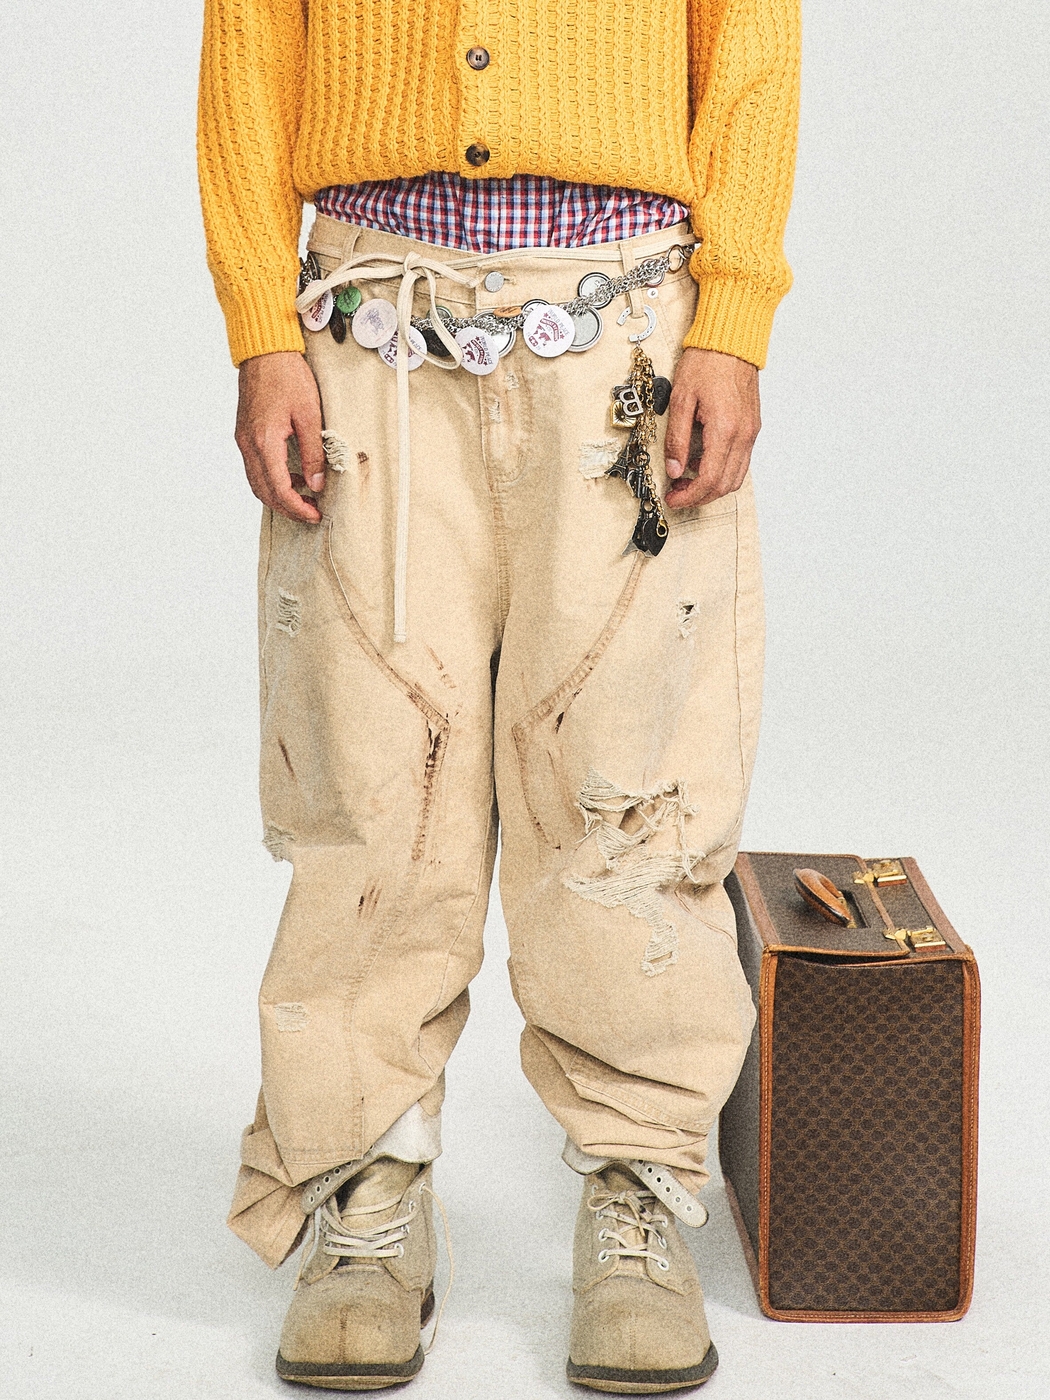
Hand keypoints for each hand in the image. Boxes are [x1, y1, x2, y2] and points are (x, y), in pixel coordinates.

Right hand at [235, 351, 325, 522]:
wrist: (264, 351)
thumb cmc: (288, 376)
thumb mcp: (310, 415)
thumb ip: (314, 452)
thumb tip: (317, 483)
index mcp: (265, 442)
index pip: (279, 490)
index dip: (297, 508)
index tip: (315, 515)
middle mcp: (249, 445)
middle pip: (264, 492)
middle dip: (288, 508)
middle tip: (312, 513)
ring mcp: (243, 440)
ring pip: (257, 483)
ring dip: (279, 496)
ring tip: (304, 497)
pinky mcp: (244, 434)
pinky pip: (254, 468)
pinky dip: (271, 480)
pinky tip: (292, 476)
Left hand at [663, 348, 760, 508]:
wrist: (731, 341)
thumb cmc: (707, 362)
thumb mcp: (681, 399)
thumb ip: (677, 438)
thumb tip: (674, 468)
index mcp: (725, 428)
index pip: (709, 479)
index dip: (690, 495)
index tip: (674, 498)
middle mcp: (743, 434)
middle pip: (725, 484)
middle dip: (700, 496)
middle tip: (678, 494)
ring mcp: (751, 431)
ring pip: (736, 477)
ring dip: (712, 487)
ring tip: (688, 481)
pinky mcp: (752, 427)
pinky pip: (741, 461)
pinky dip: (723, 472)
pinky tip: (703, 465)